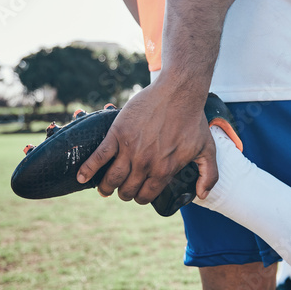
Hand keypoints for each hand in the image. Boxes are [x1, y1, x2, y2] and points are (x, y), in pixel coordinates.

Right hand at [76, 82, 217, 204]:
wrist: (178, 92)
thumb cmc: (193, 120)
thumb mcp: (207, 149)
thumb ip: (208, 175)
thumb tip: (202, 196)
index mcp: (165, 170)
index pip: (146, 195)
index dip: (141, 197)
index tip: (137, 193)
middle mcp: (146, 163)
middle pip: (127, 190)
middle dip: (124, 193)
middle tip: (122, 189)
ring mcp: (130, 149)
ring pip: (111, 178)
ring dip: (106, 187)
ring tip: (105, 188)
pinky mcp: (117, 134)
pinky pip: (99, 157)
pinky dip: (88, 169)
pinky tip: (81, 177)